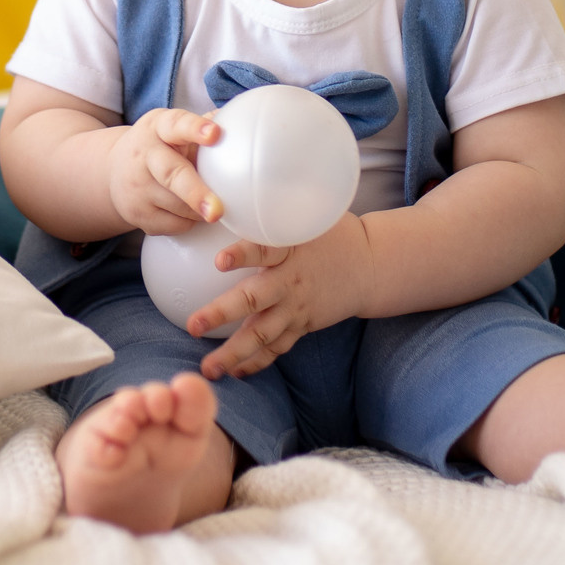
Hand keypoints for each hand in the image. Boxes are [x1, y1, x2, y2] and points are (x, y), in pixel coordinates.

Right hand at [108, 108, 223, 235]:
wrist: (115, 170)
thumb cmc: (162, 146)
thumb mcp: (175, 127)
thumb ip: (206, 124)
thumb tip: (246, 121)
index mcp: (159, 127)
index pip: (177, 125)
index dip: (196, 129)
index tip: (216, 134)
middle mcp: (144, 154)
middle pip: (171, 174)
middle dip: (196, 193)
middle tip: (217, 209)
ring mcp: (137, 186)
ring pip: (176, 205)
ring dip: (200, 210)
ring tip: (212, 205)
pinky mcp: (136, 213)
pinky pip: (173, 225)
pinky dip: (189, 222)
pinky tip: (190, 213)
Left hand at [191, 214, 371, 379]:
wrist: (370, 266)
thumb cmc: (330, 233)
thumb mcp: (306, 216)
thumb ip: (273, 211)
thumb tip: (232, 192)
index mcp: (290, 249)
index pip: (264, 250)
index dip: (243, 255)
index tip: (220, 260)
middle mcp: (291, 282)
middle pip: (255, 300)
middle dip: (222, 313)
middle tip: (194, 325)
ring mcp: (297, 308)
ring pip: (263, 334)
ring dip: (234, 352)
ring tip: (209, 368)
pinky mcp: (302, 325)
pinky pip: (278, 348)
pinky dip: (258, 362)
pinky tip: (236, 372)